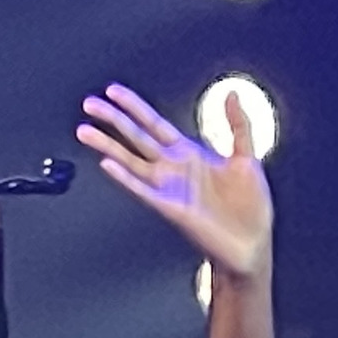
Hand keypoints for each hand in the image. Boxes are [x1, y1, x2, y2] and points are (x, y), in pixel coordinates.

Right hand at [77, 82, 273, 279]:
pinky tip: (108, 165)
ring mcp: (169, 188)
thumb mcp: (248, 157)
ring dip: (108, 146)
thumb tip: (232, 95)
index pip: (155, 123)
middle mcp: (174, 170)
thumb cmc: (249, 209)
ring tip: (85, 131)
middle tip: (90, 104)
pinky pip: (142, 190)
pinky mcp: (170, 208)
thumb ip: (238, 125)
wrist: (251, 245)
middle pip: (136, 137)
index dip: (135, 106)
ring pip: (131, 161)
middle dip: (113, 120)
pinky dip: (125, 177)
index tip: (114, 92)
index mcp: (190, 155)